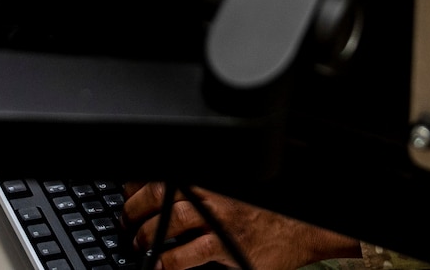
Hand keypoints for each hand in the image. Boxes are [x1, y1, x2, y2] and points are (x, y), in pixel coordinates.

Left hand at [124, 183, 358, 269]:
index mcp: (212, 176)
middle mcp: (213, 193)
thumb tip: (168, 189)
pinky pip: (187, 255)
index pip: (166, 169)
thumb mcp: (235, 186)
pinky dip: (167, 262)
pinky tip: (159, 266)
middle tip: (127, 221)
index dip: (138, 181)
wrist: (303, 225)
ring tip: (138, 243)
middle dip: (134, 207)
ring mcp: (219, 220)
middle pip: (160, 191)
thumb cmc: (268, 207)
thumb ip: (206, 186)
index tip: (127, 189)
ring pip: (168, 220)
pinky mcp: (227, 248)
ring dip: (145, 233)